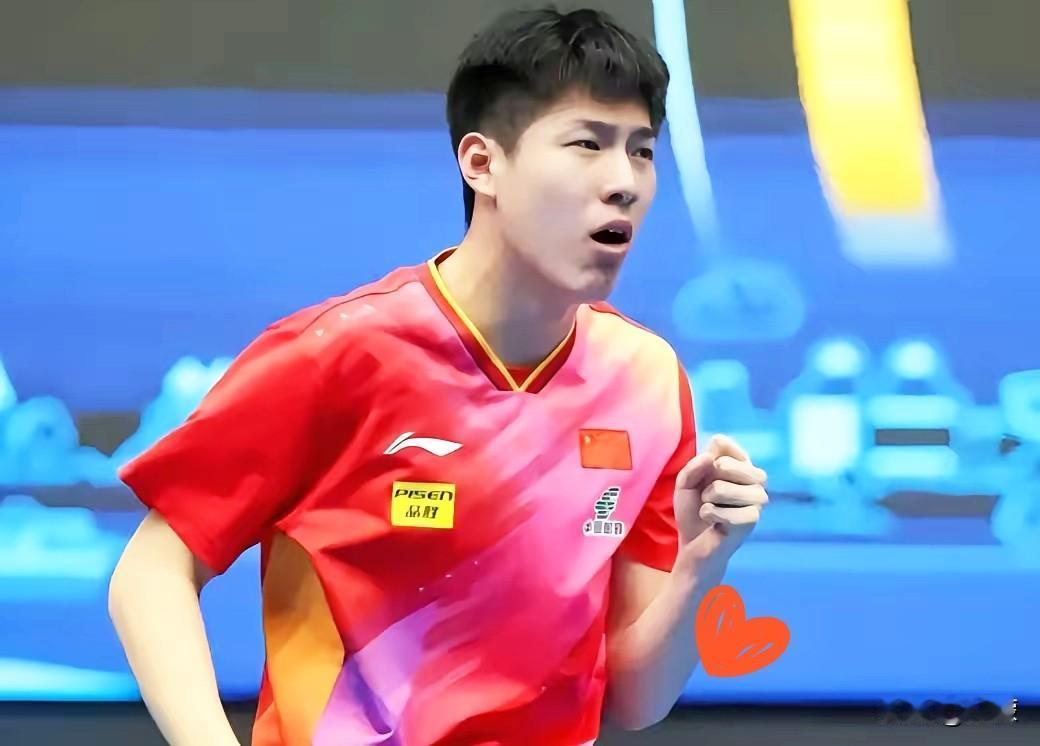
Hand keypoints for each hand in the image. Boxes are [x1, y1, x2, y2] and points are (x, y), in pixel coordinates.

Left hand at [673, 434, 767, 568]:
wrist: (693, 542)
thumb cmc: (693, 509)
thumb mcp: (685, 483)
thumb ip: (694, 466)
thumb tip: (711, 457)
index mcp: (739, 463)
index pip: (723, 445)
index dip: (705, 459)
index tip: (703, 474)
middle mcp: (753, 478)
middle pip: (724, 464)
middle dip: (706, 481)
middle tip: (706, 495)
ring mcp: (756, 499)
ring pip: (724, 488)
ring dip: (707, 500)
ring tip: (709, 507)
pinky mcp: (752, 520)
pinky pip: (726, 512)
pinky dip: (711, 515)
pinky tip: (713, 521)